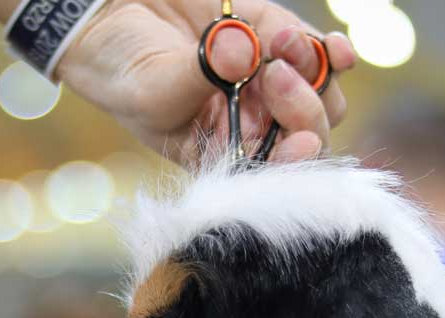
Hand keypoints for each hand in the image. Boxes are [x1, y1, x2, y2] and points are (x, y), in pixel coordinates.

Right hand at [56, 0, 356, 165]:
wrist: (111, 18)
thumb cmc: (120, 71)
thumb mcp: (149, 90)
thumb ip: (197, 76)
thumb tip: (241, 51)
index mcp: (221, 155)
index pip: (271, 173)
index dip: (293, 163)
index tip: (301, 142)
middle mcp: (252, 125)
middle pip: (306, 134)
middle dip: (303, 110)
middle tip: (273, 77)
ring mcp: (268, 84)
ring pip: (323, 95)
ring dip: (313, 73)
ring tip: (276, 45)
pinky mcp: (276, 38)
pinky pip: (324, 55)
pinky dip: (333, 52)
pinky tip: (332, 47)